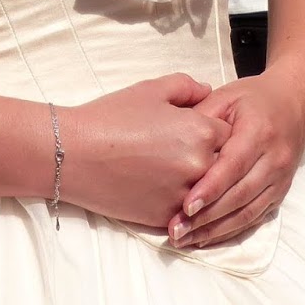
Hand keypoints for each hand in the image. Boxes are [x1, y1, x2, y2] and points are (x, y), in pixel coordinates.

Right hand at [61, 74, 232, 229]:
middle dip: (213, 158)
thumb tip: (207, 91)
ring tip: (176, 172)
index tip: (201, 130)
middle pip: (224, 165)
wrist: (74, 154)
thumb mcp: (151, 89)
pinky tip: (163, 190)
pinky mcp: (168, 217)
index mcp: (201, 131)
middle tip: (188, 151)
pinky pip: (188, 212)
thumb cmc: (111, 117)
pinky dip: (183, 203)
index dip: (215, 130)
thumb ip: (186, 87)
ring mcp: (185, 196)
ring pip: (209, 192)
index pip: (230, 134)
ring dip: (200, 183)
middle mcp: (200, 166)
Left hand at [166, 67, 304, 248]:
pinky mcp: (280, 193)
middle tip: (177, 230)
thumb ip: (201, 116)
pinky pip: (255, 218)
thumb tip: (173, 139)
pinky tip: (206, 238)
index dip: (210, 188)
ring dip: (216, 230)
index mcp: (259, 131)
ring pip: (248, 212)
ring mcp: (280, 179)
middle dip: (207, 217)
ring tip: (185, 240)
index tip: (186, 206)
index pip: (233, 166)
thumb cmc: (252, 99)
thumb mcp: (225, 96)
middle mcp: (274, 159)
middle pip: (240, 195)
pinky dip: (230, 231)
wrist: (293, 105)